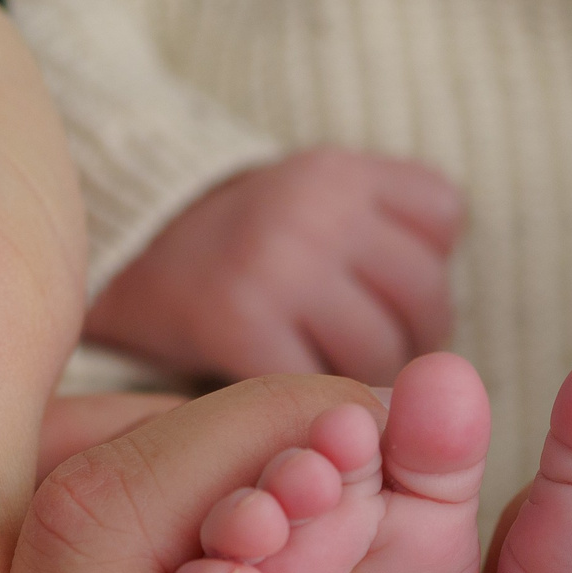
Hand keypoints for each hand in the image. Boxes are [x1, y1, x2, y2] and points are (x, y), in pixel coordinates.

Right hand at [85, 148, 464, 384]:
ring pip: (382, 350)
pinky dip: (315, 403)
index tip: (386, 290)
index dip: (427, 260)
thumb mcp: (313, 198)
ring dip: (369, 382)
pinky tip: (292, 393)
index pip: (442, 214)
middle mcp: (314, 206)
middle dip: (413, 339)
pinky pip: (320, 385)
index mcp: (338, 169)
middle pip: (426, 293)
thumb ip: (382, 226)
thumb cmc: (242, 246)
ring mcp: (278, 264)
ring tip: (336, 381)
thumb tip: (446, 322)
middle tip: (376, 358)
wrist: (125, 259)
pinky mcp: (240, 323)